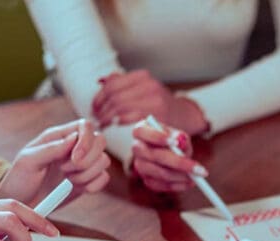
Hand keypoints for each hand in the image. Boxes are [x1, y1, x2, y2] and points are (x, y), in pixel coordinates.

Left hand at [0, 119, 110, 205]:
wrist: (22, 203)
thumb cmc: (20, 180)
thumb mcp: (28, 161)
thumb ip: (50, 148)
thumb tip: (73, 138)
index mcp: (58, 137)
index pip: (85, 126)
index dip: (86, 140)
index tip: (75, 158)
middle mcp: (74, 147)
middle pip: (100, 141)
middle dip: (88, 160)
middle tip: (67, 170)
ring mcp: (82, 164)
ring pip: (104, 161)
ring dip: (88, 174)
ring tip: (68, 180)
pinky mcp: (87, 180)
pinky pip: (104, 178)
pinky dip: (94, 185)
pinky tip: (78, 188)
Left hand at [92, 70, 209, 132]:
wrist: (185, 115)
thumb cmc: (160, 104)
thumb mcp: (143, 88)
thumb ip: (124, 84)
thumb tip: (101, 81)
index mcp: (143, 76)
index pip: (112, 84)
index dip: (99, 98)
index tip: (94, 108)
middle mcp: (149, 85)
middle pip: (114, 96)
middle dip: (101, 109)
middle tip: (96, 119)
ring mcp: (154, 100)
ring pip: (120, 107)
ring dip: (107, 117)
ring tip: (102, 124)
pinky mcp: (157, 115)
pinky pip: (130, 117)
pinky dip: (118, 121)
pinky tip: (114, 125)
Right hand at [131, 120, 206, 192]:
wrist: (168, 151)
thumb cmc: (172, 140)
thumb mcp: (178, 135)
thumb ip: (180, 137)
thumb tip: (180, 141)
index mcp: (140, 131)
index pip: (142, 132)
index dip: (158, 138)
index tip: (176, 143)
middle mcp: (137, 149)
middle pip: (154, 156)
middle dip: (178, 163)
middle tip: (199, 168)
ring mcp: (140, 166)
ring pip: (158, 173)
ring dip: (179, 176)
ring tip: (196, 176)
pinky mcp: (146, 179)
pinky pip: (159, 185)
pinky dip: (176, 186)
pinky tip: (188, 183)